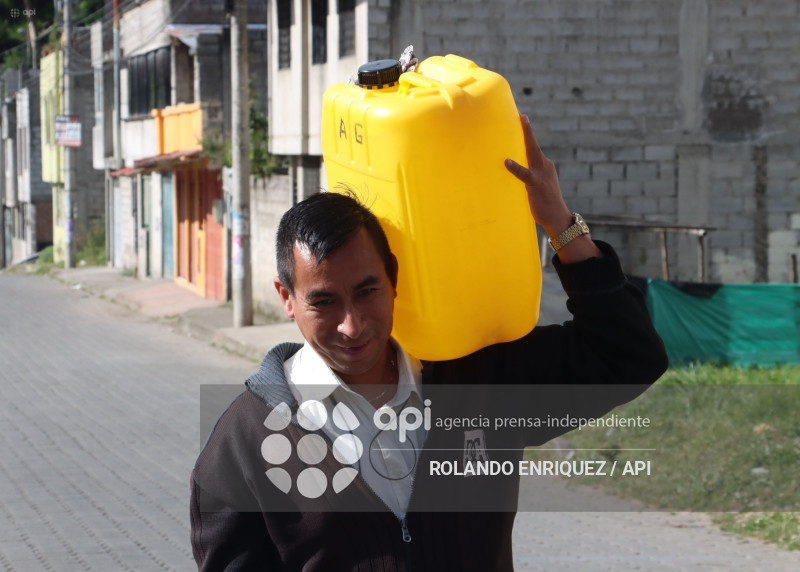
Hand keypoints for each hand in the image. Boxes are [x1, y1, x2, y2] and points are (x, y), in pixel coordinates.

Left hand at [504, 114, 601, 262]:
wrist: (557, 218)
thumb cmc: (544, 204)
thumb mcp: (536, 187)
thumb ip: (526, 178)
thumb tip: (510, 171)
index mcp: (544, 166)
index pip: (534, 148)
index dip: (528, 134)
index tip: (522, 119)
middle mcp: (544, 166)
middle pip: (534, 145)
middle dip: (528, 129)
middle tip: (521, 115)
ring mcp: (541, 174)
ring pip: (532, 152)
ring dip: (527, 137)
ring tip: (520, 124)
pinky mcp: (536, 185)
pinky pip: (524, 174)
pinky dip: (516, 167)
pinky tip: (507, 162)